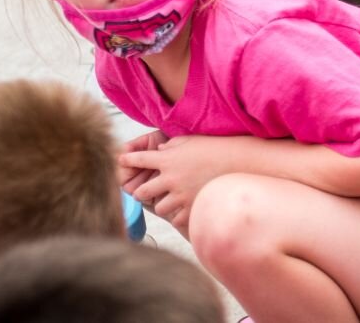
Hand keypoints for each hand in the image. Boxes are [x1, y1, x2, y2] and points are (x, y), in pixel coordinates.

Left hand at [123, 134, 243, 234]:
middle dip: (140, 192)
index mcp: (168, 158)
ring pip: (158, 207)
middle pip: (141, 191)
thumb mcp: (191, 140)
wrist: (239, 161)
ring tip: (170, 200)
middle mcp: (170, 177)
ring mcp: (181, 194)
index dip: (126, 160)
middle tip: (145, 191)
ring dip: (162, 204)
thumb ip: (172, 145)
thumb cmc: (216, 147)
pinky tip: (183, 209)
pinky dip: (178, 215)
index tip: (119, 161)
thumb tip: (160, 150)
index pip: (139, 160)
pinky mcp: (192, 206)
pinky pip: (175, 219)